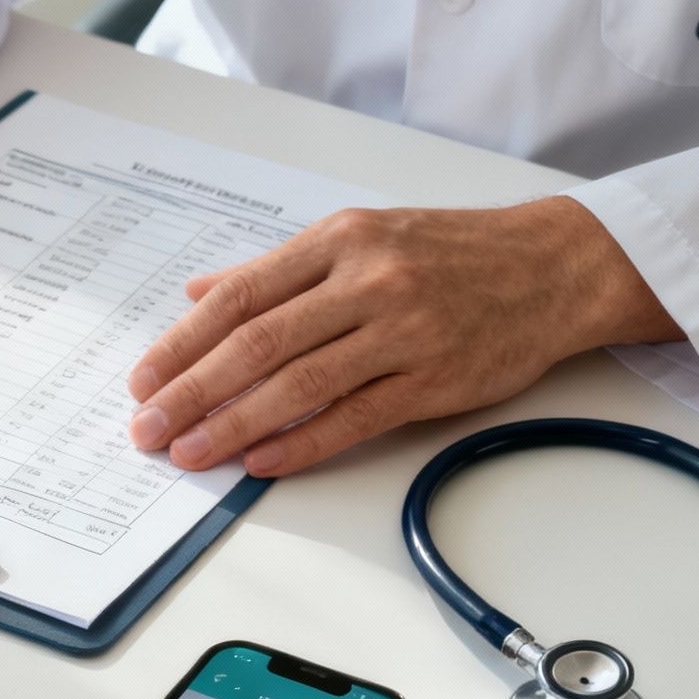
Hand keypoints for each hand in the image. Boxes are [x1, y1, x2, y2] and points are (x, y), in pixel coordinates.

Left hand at [126, 197, 684, 475]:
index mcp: (338, 241)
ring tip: (190, 453)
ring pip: (299, 384)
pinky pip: (354, 417)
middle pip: (258, 344)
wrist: (555, 265)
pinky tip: (260, 462)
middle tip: (148, 429)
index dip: (182, 344)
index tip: (143, 380)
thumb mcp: (360, 237)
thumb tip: (200, 294)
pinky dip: (301, 443)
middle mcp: (367, 281)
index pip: (239, 298)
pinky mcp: (434, 378)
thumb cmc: (451, 252)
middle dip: (191, 392)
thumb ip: (278, 270)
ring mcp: (402, 331)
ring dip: (233, 425)